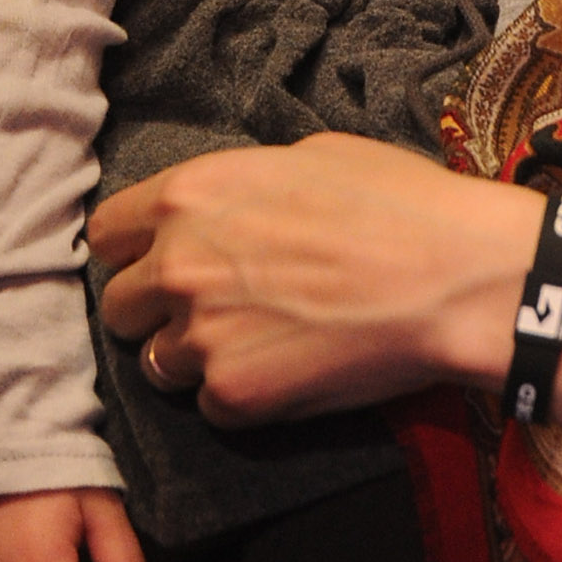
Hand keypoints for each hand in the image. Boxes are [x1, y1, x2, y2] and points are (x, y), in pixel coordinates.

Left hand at [92, 134, 539, 427]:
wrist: (455, 276)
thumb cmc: (399, 202)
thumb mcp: (310, 156)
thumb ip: (241, 187)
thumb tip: (227, 209)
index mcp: (190, 194)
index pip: (106, 234)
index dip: (135, 248)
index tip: (162, 258)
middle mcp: (178, 264)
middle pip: (120, 305)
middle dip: (158, 307)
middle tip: (215, 306)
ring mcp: (201, 336)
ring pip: (158, 362)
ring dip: (195, 356)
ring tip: (259, 342)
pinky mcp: (234, 396)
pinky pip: (209, 405)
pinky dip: (240, 394)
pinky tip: (290, 369)